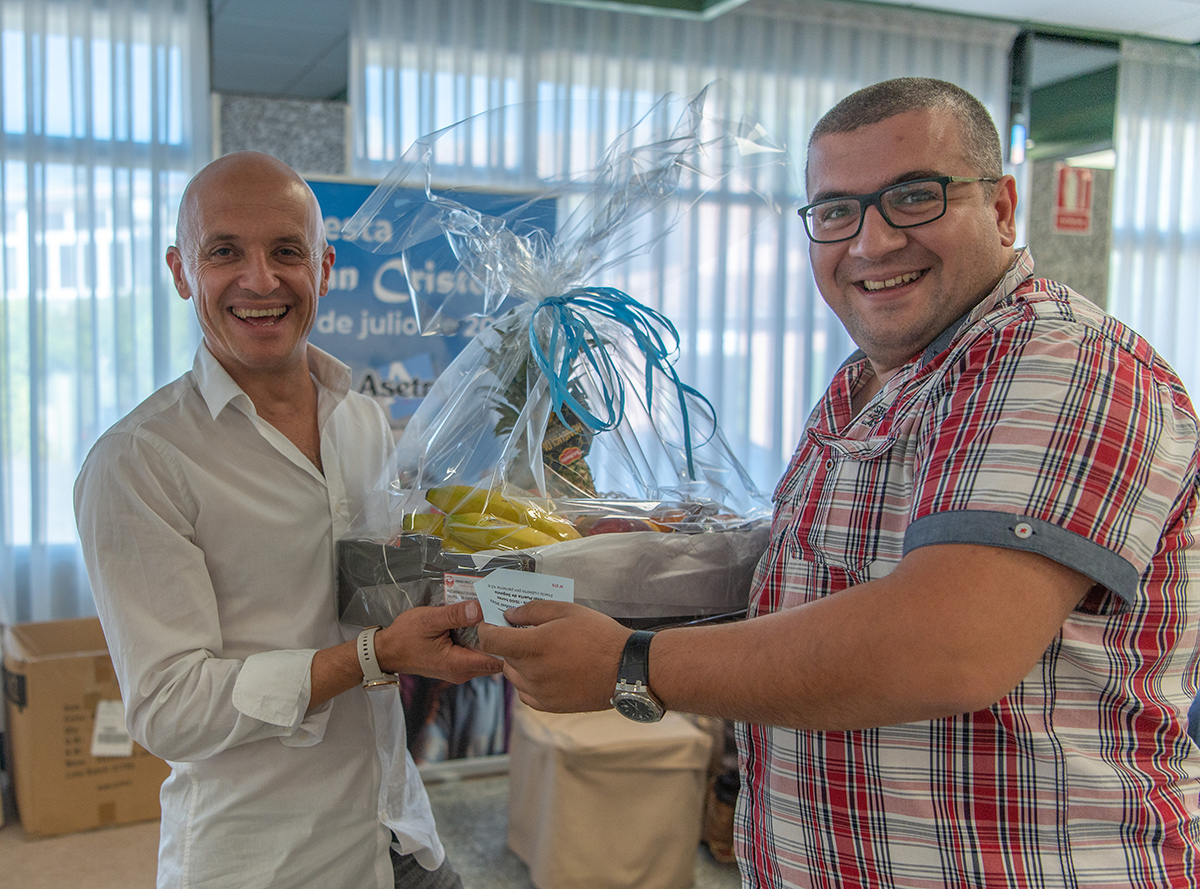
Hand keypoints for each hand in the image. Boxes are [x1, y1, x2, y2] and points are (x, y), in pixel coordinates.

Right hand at [374, 600, 502, 683]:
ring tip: (495, 616)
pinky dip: (481, 641)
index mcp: (458, 664)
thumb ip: (454, 615)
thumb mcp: (429, 620)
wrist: (387, 651)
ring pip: (487, 657)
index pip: (496, 659)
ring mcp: (460, 670)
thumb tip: (478, 609)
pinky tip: (480, 624)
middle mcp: (462, 672)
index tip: (512, 624)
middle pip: (496, 659)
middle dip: (503, 639)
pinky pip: (476, 654)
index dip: (507, 642)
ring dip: (492, 639)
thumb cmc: (404, 637)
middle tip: (506, 616)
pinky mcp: (456, 665)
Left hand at [476, 601, 630, 712]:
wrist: (625, 669)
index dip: (486, 629)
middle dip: (509, 643)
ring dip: (519, 663)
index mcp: (531, 646)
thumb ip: (532, 610)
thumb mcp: (566, 610)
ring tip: (543, 651)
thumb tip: (509, 614)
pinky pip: (526, 693)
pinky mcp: (549, 706)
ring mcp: (539, 692)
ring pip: (513, 676)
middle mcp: (530, 673)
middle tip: (528, 633)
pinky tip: (547, 670)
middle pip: (502, 657)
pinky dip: (529, 681)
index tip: (492, 623)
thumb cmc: (598, 636)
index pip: (489, 640)